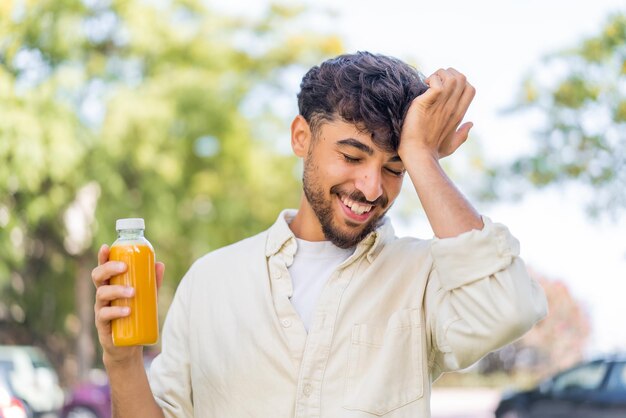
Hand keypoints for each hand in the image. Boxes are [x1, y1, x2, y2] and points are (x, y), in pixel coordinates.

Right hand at [91, 244, 164, 363]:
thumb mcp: (146, 297)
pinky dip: (116, 311)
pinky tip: (127, 311)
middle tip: (124, 267)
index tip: (107, 247)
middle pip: (98, 276)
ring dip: (116, 290)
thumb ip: (152, 282)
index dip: (102, 257)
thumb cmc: (135, 316)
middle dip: (108, 268)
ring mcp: (100, 309)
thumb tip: (160, 264)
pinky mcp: (102, 325)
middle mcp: (102, 294)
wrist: (128, 346)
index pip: (103, 267)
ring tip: (132, 292)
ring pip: (101, 294)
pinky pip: (104, 315)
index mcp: (111, 284)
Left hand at [399, 68, 474, 159]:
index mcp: (459, 114)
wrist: (418, 155)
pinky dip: (431, 80)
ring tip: (428, 83)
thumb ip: (462, 134)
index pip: (470, 89)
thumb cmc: (432, 152)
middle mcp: (453, 107)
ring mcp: (442, 104)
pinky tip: (423, 87)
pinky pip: (437, 83)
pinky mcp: (428, 103)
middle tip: (433, 83)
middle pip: (462, 78)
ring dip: (439, 75)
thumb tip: (471, 124)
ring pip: (452, 76)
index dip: (459, 82)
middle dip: (448, 73)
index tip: (444, 88)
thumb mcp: (451, 144)